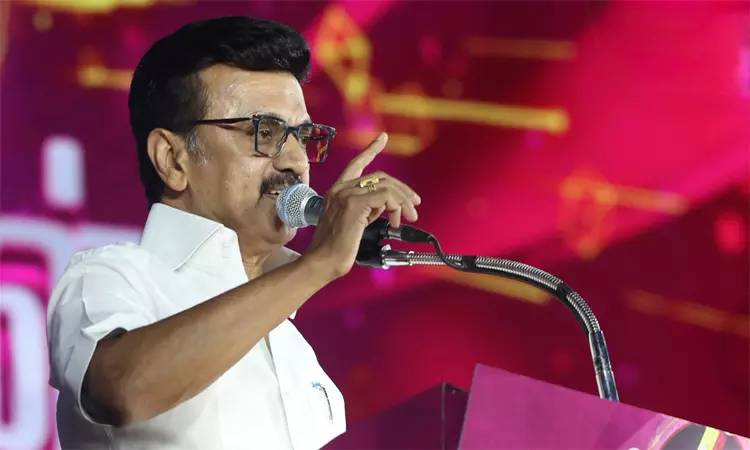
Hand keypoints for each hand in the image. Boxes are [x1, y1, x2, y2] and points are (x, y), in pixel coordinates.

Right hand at [304, 133, 421, 278]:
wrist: (323, 261)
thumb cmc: (336, 249)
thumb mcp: (353, 223)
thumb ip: (366, 209)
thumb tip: (385, 207)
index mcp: (337, 191)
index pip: (356, 164)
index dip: (371, 150)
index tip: (382, 138)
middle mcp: (340, 189)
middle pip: (380, 177)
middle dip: (402, 190)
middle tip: (414, 206)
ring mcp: (346, 195)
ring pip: (386, 186)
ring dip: (403, 201)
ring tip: (407, 217)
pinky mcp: (354, 205)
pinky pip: (385, 196)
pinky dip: (395, 206)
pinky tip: (394, 221)